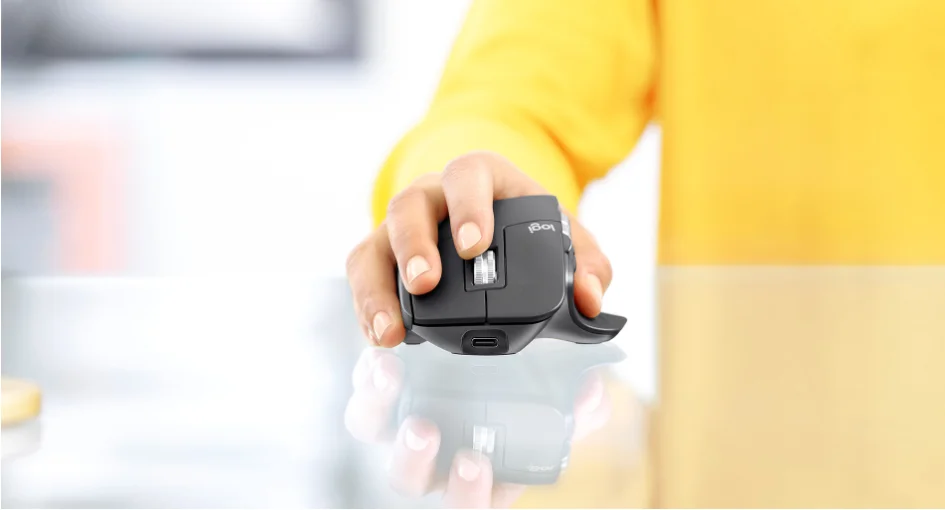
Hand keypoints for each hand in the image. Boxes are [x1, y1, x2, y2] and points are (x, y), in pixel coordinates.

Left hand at [343, 347, 613, 507]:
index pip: (477, 499)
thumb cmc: (525, 386)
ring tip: (393, 378)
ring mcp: (405, 432)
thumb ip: (580, 397)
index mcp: (486, 469)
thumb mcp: (561, 394)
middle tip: (425, 428)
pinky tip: (382, 356)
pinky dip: (370, 382)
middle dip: (418, 461)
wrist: (481, 350)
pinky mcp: (382, 401)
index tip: (476, 462)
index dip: (472, 491)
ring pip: (376, 431)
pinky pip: (366, 401)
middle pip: (415, 479)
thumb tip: (593, 391)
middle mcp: (439, 458)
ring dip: (381, 411)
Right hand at [346, 151, 613, 346]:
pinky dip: (367, 305)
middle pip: (410, 205)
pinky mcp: (382, 255)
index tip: (474, 244)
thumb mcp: (564, 237)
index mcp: (480, 178)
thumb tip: (591, 299)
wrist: (492, 226)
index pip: (468, 176)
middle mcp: (433, 195)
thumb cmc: (526, 229)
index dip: (468, 206)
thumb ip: (588, 264)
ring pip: (376, 242)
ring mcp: (401, 225)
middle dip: (415, 246)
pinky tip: (381, 335)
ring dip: (378, 285)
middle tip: (426, 283)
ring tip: (391, 329)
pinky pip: (363, 271)